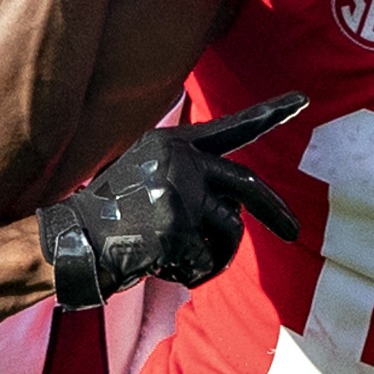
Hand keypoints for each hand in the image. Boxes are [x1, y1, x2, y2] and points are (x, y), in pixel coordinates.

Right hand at [34, 94, 306, 308]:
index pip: (231, 128)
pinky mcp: (176, 226)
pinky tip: (163, 268)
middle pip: (246, 185)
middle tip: (293, 230)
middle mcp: (181, 161)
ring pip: (230, 229)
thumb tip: (237, 205)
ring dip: (216, 253)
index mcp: (174, 144)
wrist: (69, 240)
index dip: (269, 114)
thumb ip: (188, 177)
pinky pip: (208, 259)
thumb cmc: (107, 216)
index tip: (303, 101)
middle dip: (275, 211)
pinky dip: (194, 272)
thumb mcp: (144, 175)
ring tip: (181, 259)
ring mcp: (179, 193)